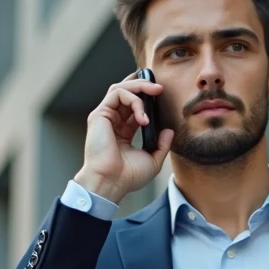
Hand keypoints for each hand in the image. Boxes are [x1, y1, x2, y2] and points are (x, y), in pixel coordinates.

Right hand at [76, 71, 174, 203]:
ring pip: (120, 88)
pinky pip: (117, 94)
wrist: (111, 183)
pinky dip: (134, 100)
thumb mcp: (153, 160)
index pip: (134, 106)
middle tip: (161, 89)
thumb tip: (169, 130)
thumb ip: (162, 144)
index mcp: (123, 131)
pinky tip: (144, 118)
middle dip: (144, 86)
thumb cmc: (127, 177)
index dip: (147, 98)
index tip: (162, 96)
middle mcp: (112, 122)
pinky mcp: (99, 115)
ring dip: (140, 87)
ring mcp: (105, 117)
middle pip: (126, 93)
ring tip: (156, 91)